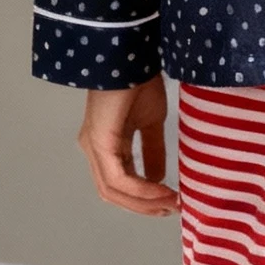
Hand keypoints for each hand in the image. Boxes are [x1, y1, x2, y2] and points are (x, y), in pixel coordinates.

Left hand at [78, 77, 177, 215]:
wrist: (133, 56)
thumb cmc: (140, 80)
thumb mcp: (152, 123)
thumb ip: (153, 152)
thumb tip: (158, 180)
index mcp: (104, 144)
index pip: (117, 184)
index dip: (142, 199)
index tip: (171, 202)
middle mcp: (93, 149)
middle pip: (112, 193)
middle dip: (143, 206)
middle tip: (171, 209)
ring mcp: (93, 147)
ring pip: (113, 191)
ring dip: (143, 202)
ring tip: (170, 203)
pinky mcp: (100, 142)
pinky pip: (118, 179)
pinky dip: (141, 190)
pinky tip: (161, 191)